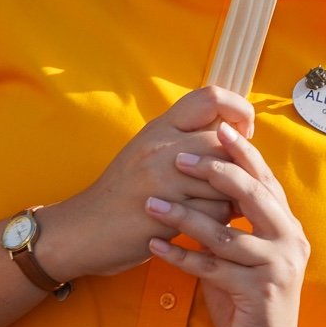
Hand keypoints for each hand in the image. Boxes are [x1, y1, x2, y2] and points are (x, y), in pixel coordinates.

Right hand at [41, 87, 252, 282]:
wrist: (83, 229)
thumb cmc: (123, 192)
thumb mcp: (148, 151)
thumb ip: (183, 137)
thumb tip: (231, 130)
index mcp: (160, 126)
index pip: (211, 97)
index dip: (238, 109)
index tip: (242, 133)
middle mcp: (161, 145)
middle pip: (223, 141)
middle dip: (239, 163)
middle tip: (238, 181)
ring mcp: (161, 177)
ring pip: (223, 178)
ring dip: (232, 195)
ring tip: (229, 205)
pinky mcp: (164, 210)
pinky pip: (214, 211)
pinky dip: (220, 219)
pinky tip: (212, 224)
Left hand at [146, 120, 311, 326]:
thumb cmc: (248, 299)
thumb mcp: (243, 254)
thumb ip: (233, 222)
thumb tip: (203, 181)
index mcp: (286, 225)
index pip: (263, 178)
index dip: (241, 152)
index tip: (215, 128)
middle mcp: (289, 240)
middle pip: (252, 194)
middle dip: (215, 171)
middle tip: (180, 158)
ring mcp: (277, 267)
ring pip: (225, 233)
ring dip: (184, 216)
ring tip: (151, 203)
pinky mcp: (259, 293)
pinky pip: (212, 269)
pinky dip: (179, 256)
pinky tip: (153, 246)